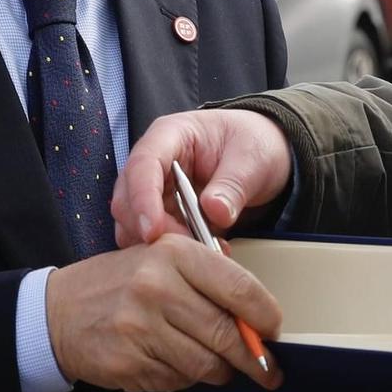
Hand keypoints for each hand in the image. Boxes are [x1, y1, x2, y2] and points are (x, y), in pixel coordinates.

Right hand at [45, 243, 282, 391]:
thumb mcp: (161, 258)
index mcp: (173, 254)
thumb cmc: (121, 283)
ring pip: (207, 364)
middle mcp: (157, 287)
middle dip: (254, 358)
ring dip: (221, 371)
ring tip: (220, 367)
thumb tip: (258, 311)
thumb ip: (208, 275)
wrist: (57, 312)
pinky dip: (186, 378)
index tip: (275, 331)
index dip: (266, 316)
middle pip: (227, 334)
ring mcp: (140, 327)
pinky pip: (178, 380)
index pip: (240, 288)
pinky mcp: (129, 362)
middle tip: (267, 369)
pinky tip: (175, 364)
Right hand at [113, 109, 292, 246]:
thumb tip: (214, 212)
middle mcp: (154, 163)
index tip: (154, 231)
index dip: (142, 198)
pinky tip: (199, 257)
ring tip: (201, 252)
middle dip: (151, 230)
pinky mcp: (162, 215)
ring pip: (133, 224)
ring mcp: (155, 191)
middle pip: (128, 199)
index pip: (143, 164)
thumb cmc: (254, 144)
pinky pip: (151, 239)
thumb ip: (233, 184)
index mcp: (169, 135)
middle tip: (188, 249)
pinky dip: (168, 253)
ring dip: (159, 245)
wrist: (263, 155)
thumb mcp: (253, 159)